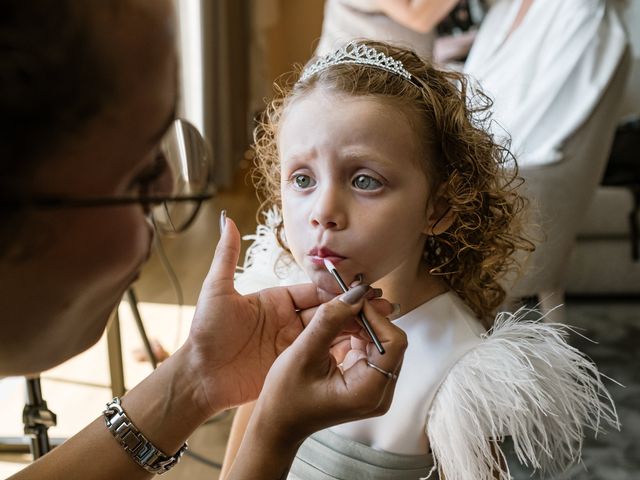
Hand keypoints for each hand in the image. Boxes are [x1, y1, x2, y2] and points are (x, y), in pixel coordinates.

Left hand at [182, 213, 383, 415]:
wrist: (200, 378)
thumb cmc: (206, 334)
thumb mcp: (216, 292)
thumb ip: (226, 257)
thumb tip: (225, 220)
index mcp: (276, 300)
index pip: (313, 290)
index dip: (337, 289)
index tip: (360, 288)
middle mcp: (288, 320)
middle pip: (327, 310)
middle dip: (353, 308)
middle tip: (381, 306)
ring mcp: (292, 343)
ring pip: (329, 332)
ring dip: (353, 328)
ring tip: (381, 326)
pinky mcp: (292, 365)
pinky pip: (321, 355)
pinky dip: (342, 352)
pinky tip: (363, 351)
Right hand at [249, 293, 407, 446]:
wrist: (278, 423)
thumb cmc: (286, 397)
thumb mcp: (303, 354)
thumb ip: (328, 321)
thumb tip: (353, 294)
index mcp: (368, 392)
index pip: (394, 343)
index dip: (376, 316)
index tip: (353, 300)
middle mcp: (379, 392)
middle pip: (390, 341)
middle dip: (368, 318)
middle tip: (343, 302)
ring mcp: (375, 388)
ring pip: (381, 342)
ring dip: (361, 323)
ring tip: (336, 314)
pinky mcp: (367, 380)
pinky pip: (370, 348)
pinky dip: (356, 333)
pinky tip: (336, 328)